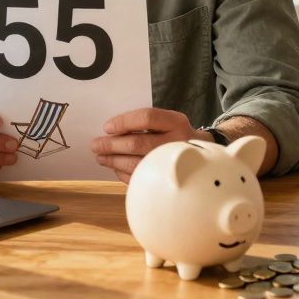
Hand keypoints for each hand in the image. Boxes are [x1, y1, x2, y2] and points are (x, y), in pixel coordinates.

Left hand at [91, 108, 205, 183]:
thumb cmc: (175, 135)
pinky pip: (139, 179)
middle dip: (111, 145)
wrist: (202, 156)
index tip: (107, 127)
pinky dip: (123, 173)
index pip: (146, 118)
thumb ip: (145, 123)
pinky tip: (115, 168)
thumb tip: (110, 131)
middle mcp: (177, 142)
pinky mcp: (167, 181)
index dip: (124, 122)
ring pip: (136, 164)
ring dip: (113, 161)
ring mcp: (172, 164)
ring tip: (101, 157)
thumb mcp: (168, 122)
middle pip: (137, 143)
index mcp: (176, 122)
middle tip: (96, 145)